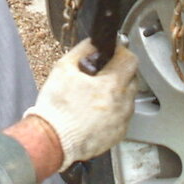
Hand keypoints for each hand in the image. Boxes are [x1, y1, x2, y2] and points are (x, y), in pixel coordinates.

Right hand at [24, 39, 138, 171]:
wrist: (52, 140)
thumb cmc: (56, 108)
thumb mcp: (64, 68)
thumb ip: (83, 49)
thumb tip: (95, 42)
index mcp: (112, 85)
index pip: (130, 59)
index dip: (120, 53)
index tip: (111, 54)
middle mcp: (123, 103)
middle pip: (131, 79)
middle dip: (119, 73)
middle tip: (100, 75)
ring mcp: (122, 121)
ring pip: (128, 98)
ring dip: (117, 93)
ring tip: (95, 96)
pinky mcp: (118, 134)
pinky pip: (122, 116)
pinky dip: (113, 111)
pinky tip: (95, 112)